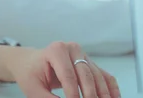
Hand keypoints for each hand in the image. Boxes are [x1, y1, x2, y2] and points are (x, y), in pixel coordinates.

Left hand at [3, 41, 120, 97]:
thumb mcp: (33, 89)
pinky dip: (112, 91)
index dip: (74, 95)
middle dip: (91, 97)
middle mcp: (72, 49)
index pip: (69, 76)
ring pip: (99, 77)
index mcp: (56, 50)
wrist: (30, 63)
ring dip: (103, 95)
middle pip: (86, 76)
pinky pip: (106, 77)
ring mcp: (83, 55)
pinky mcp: (91, 64)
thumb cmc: (30, 74)